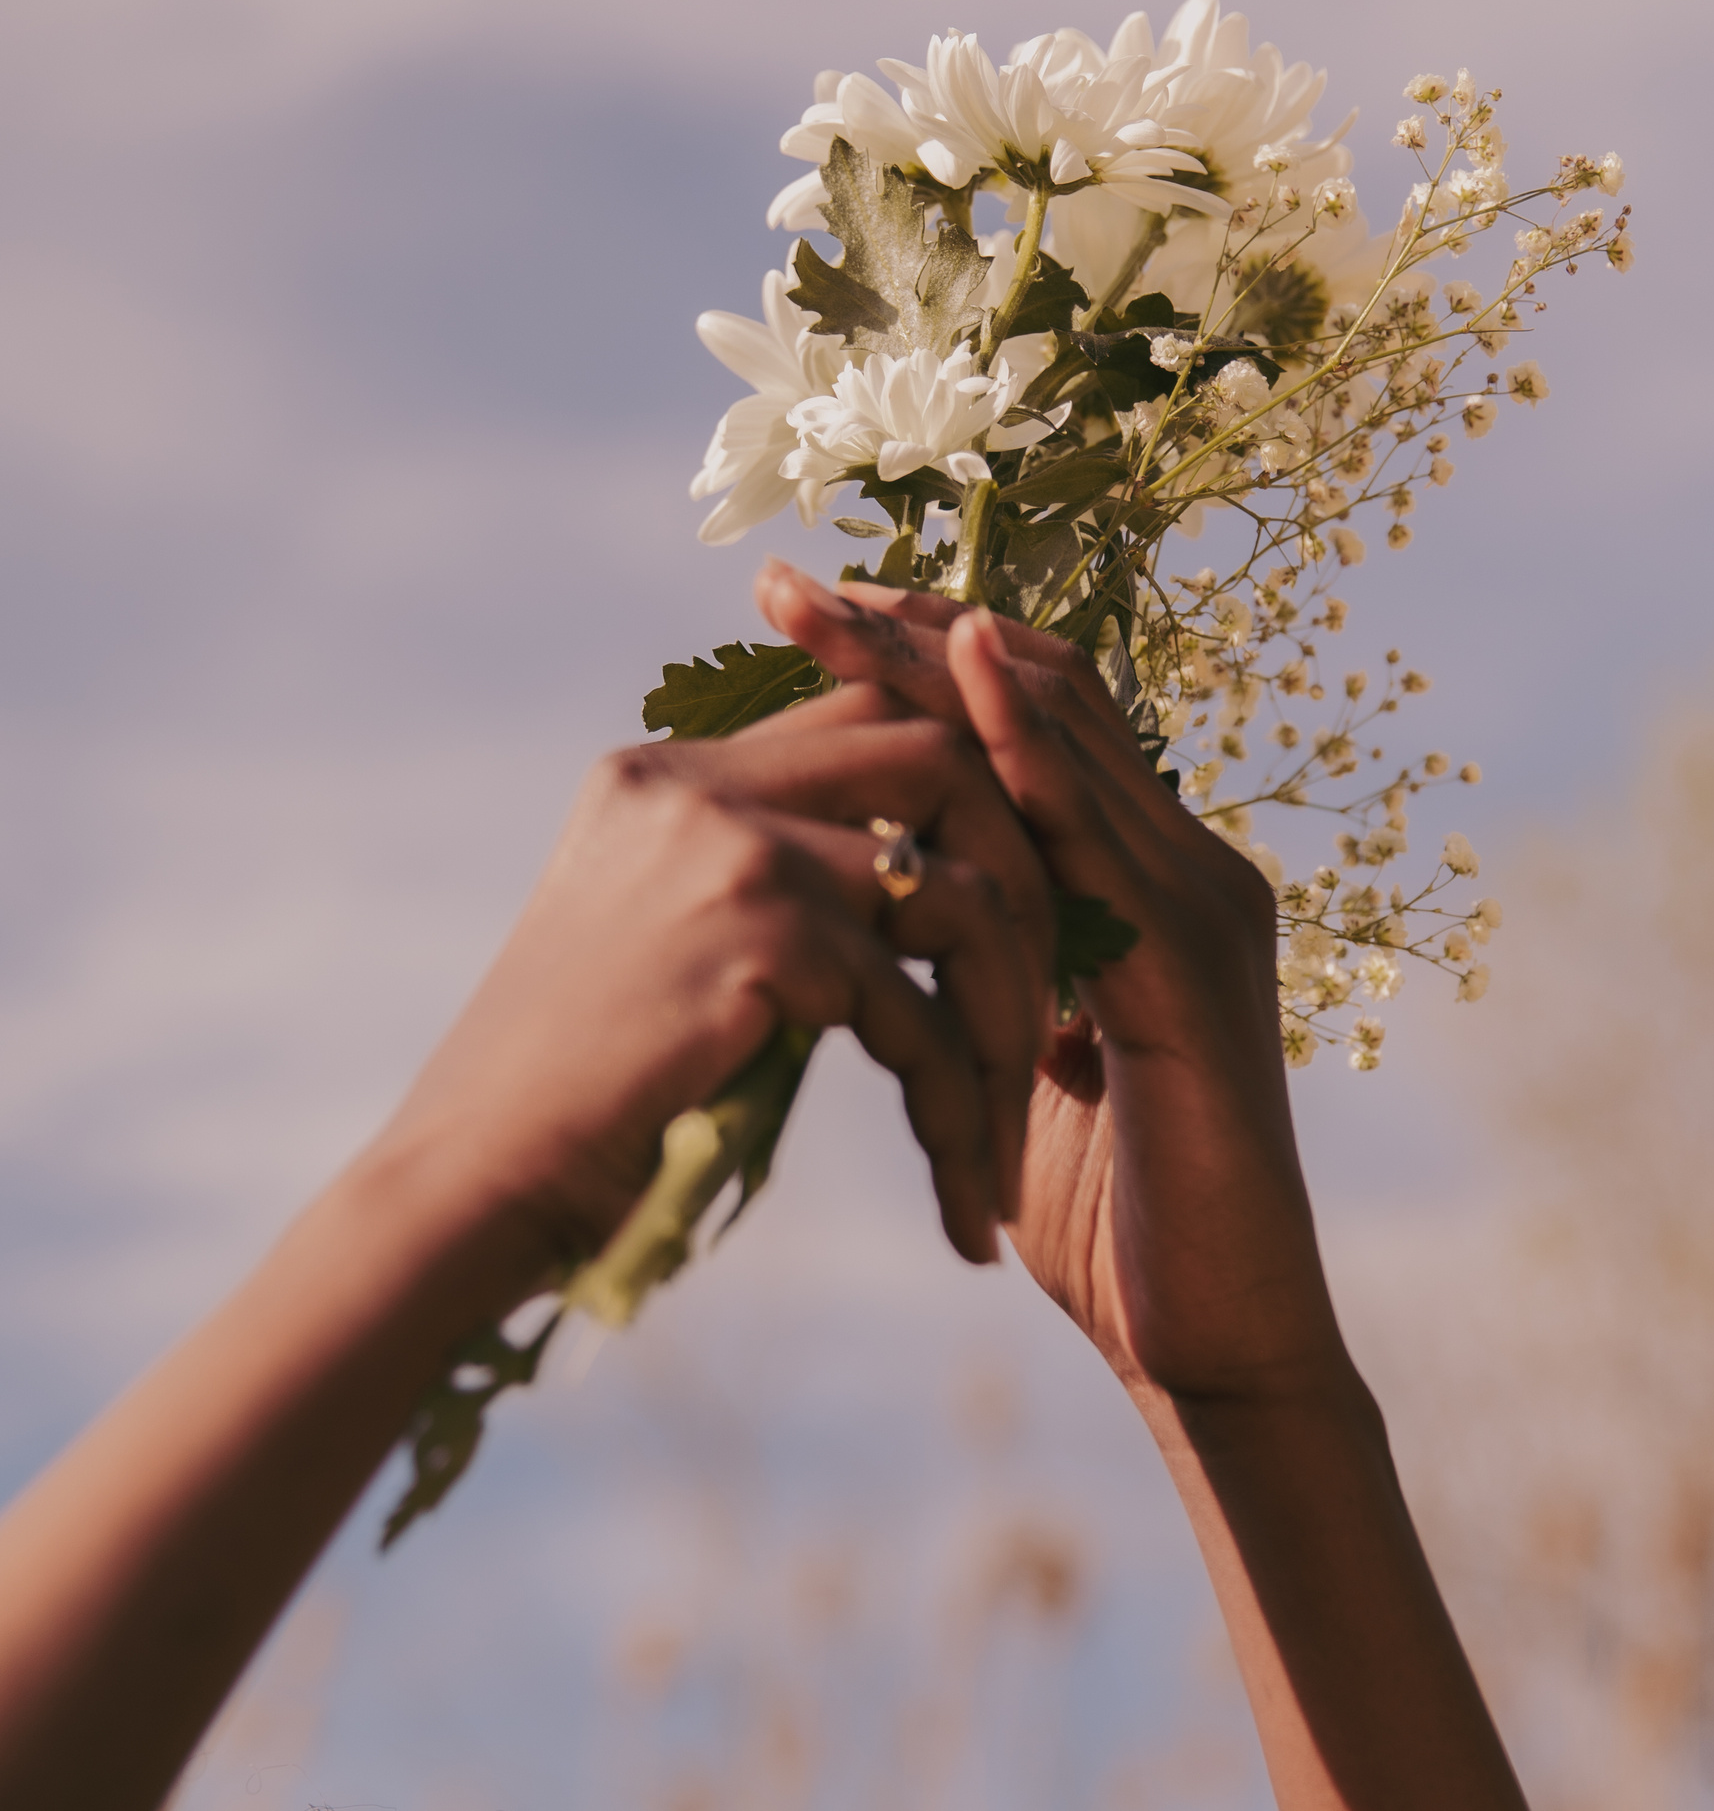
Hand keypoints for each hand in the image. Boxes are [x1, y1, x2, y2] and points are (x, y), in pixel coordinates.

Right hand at [378, 699, 1047, 1302]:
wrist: (462, 1196)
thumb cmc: (570, 1107)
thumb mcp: (658, 954)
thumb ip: (758, 890)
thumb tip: (906, 886)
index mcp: (669, 774)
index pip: (865, 707)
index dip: (971, 778)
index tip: (1035, 885)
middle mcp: (697, 783)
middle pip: (937, 750)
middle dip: (1027, 870)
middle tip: (1056, 999)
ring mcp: (725, 847)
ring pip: (955, 881)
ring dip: (1010, 1008)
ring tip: (1013, 1124)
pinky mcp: (753, 936)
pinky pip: (918, 1009)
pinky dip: (959, 1106)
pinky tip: (965, 1201)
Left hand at [755, 564, 1343, 1407]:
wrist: (1212, 1350)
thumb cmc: (1105, 1212)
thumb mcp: (1016, 1051)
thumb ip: (978, 961)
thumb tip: (884, 900)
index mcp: (1142, 874)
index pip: (1029, 718)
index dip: (918, 653)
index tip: (800, 610)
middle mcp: (1183, 864)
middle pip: (1042, 699)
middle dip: (907, 633)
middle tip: (787, 580)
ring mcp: (1201, 909)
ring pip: (1068, 746)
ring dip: (947, 671)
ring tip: (840, 612)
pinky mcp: (1198, 977)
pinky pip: (1107, 846)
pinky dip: (1039, 764)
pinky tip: (969, 707)